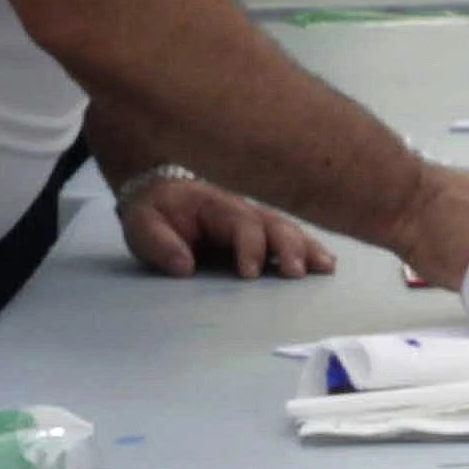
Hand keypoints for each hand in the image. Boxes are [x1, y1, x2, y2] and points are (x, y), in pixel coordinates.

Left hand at [119, 171, 334, 279]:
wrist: (161, 194)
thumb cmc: (155, 212)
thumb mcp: (143, 225)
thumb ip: (160, 244)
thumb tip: (185, 266)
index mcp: (215, 206)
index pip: (241, 223)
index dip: (249, 246)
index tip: (249, 273)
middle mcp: (243, 210)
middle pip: (274, 224)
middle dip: (288, 247)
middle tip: (295, 273)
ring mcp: (255, 221)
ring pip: (288, 231)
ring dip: (307, 249)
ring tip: (325, 267)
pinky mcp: (261, 235)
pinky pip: (290, 239)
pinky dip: (309, 250)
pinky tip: (325, 265)